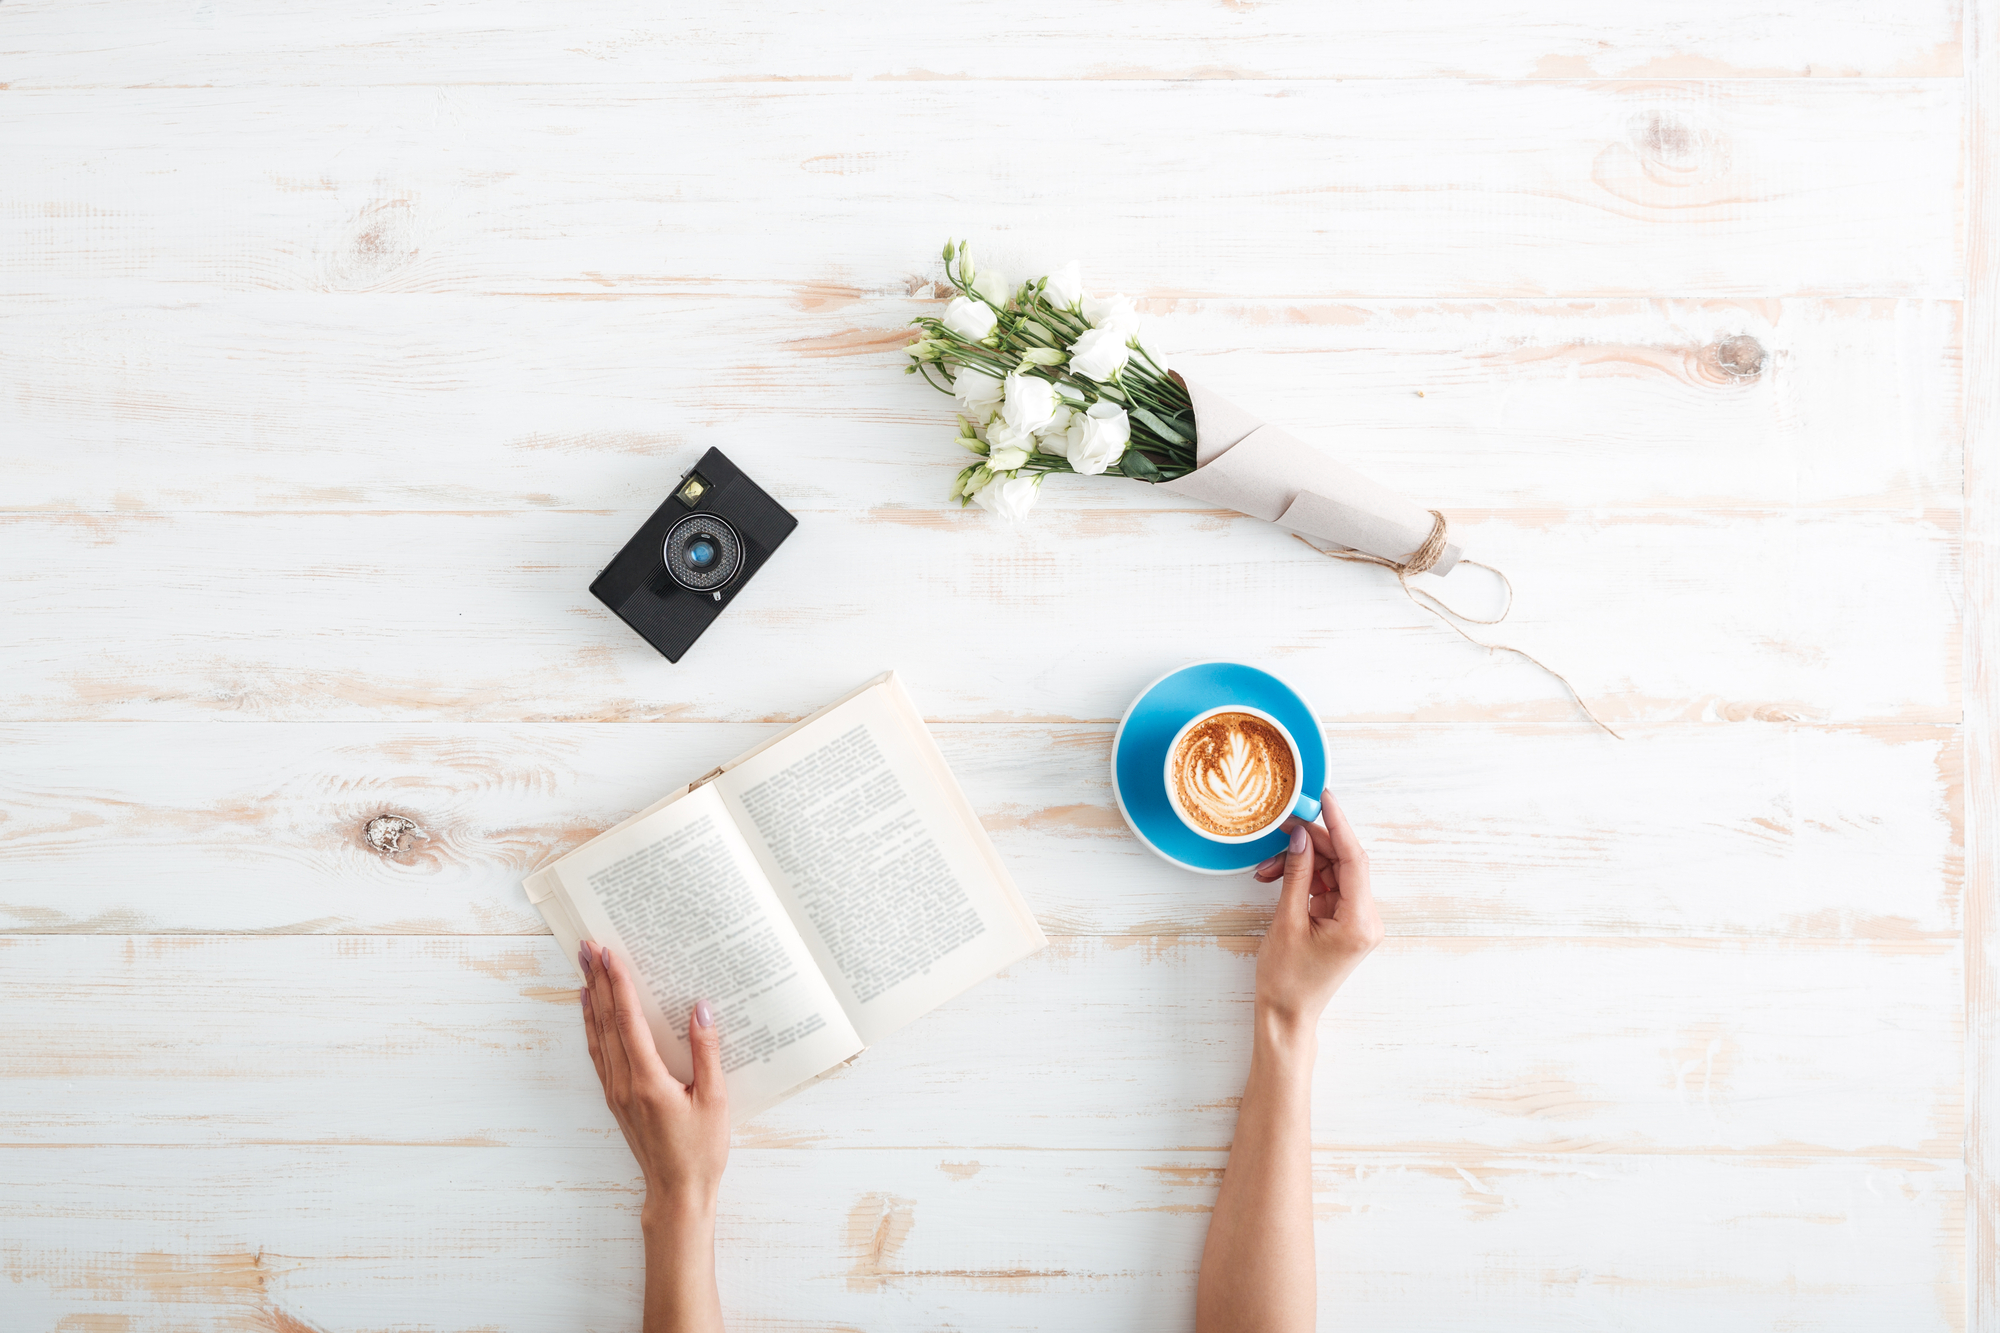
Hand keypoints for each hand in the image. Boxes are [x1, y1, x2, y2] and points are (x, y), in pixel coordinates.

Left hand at [579, 941, 729, 1216]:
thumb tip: (701, 1009)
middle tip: (588, 947)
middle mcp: (625, 1083)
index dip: (620, 985)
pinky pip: (599, 1055)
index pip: (628, 1021)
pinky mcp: (618, 1100)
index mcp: (649, 1081)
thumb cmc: (700, 1151)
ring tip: (585, 970)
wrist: (677, 1193)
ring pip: (598, 1036)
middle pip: (607, 1022)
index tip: (610, 955)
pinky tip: (592, 1012)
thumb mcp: (715, 1100)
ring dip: (592, 1000)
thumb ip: (707, 1053)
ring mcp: (617, 1092)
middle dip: (599, 981)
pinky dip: (593, 1028)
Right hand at [1248, 791, 1383, 1029]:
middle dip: (1312, 843)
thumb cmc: (1286, 980)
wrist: (1286, 1016)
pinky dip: (1304, 879)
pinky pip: (1326, 888)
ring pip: (1333, 872)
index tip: (1323, 798)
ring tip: (1266, 866)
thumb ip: (1297, 875)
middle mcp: (1366, 919)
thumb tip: (1300, 837)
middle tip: (1282, 827)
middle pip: (1344, 862)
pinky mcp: (1343, 923)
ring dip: (1302, 862)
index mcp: (1360, 921)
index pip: (1354, 859)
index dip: (1338, 824)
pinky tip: (1276, 877)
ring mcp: (1356, 921)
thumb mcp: (1286, 922)